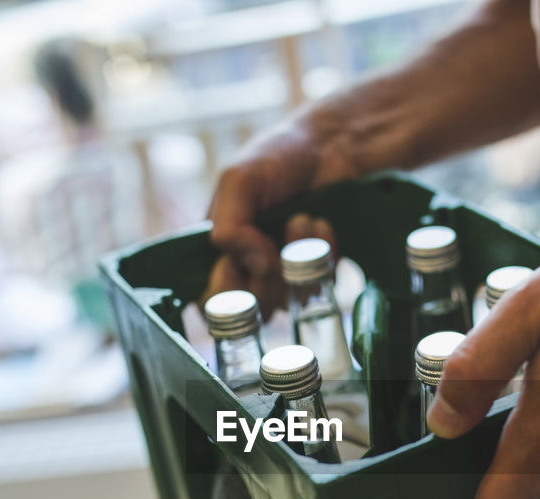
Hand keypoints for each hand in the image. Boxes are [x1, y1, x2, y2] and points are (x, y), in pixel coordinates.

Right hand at [206, 116, 356, 312]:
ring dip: (297, 259)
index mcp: (217, 251)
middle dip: (266, 276)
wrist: (330, 147)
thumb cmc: (277, 159)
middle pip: (252, 309)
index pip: (209, 301)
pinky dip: (323, 255)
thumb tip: (255, 267)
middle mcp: (249, 269)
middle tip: (274, 242)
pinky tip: (322, 225)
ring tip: (302, 219)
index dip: (223, 294)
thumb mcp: (239, 182)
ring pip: (288, 301)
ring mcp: (285, 275)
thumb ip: (230, 226)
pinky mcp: (318, 272)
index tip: (235, 265)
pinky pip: (321, 285)